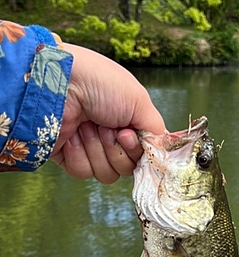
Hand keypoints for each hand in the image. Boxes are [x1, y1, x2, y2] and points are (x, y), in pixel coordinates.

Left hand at [50, 43, 164, 182]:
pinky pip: (84, 173)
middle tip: (105, 127)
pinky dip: (79, 154)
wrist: (59, 82)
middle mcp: (111, 137)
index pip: (144, 155)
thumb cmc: (99, 83)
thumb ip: (156, 132)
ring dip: (97, 150)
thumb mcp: (140, 102)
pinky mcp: (68, 158)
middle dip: (116, 150)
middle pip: (127, 168)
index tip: (127, 135)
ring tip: (86, 126)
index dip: (138, 151)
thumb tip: (162, 153)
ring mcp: (89, 149)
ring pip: (107, 174)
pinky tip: (72, 134)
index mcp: (128, 123)